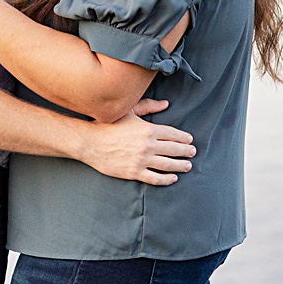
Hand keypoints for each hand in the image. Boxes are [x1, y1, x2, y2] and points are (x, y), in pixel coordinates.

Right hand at [80, 99, 195, 185]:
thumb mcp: (128, 111)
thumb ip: (148, 106)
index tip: (189, 140)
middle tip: (193, 152)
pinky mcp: (134, 172)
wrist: (89, 142)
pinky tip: (172, 178)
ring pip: (168, 165)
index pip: (173, 134)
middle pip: (174, 150)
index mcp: (148, 129)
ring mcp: (142, 160)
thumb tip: (165, 104)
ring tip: (187, 166)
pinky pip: (156, 178)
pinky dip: (167, 179)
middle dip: (186, 151)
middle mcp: (148, 146)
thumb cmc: (107, 125)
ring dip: (180, 166)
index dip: (183, 138)